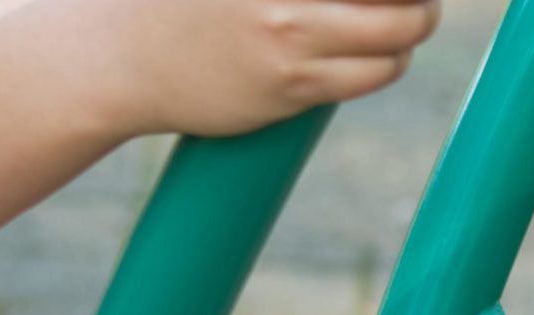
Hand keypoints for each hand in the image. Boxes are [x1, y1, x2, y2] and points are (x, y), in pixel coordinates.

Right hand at [31, 0, 439, 135]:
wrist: (116, 59)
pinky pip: (367, 76)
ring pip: (398, 38)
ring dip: (406, 32)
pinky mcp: (288, 87)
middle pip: (404, 0)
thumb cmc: (179, 1)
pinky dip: (380, 64)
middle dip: (417, 0)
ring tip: (389, 27)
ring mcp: (288, 39)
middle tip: (409, 0)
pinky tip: (360, 55)